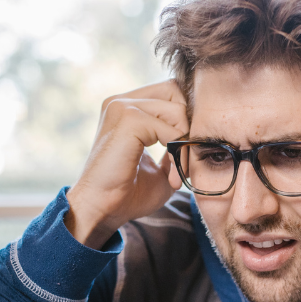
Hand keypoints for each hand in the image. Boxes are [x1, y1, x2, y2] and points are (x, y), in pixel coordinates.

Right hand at [65, 80, 187, 248]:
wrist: (103, 210)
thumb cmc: (129, 193)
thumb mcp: (161, 165)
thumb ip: (176, 143)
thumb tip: (197, 132)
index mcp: (127, 107)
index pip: (171, 92)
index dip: (186, 120)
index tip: (185, 155)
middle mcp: (122, 101)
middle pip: (177, 91)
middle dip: (189, 125)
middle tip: (185, 160)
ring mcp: (122, 107)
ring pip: (177, 110)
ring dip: (185, 145)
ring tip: (178, 173)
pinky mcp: (128, 119)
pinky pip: (171, 130)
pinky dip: (178, 154)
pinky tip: (171, 178)